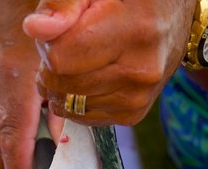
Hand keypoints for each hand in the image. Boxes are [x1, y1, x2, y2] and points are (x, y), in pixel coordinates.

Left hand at [24, 0, 195, 125]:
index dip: (49, 43)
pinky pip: (83, 117)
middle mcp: (140, 71)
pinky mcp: (133, 114)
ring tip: (84, 57)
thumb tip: (35, 29)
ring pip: (69, 105)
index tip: (62, 28)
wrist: (172, 16)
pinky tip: (92, 75)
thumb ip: (63, 3)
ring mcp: (138, 97)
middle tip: (70, 41)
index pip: (60, 58)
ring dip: (64, 84)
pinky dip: (78, 98)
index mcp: (133, 31)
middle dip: (54, 65)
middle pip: (63, 84)